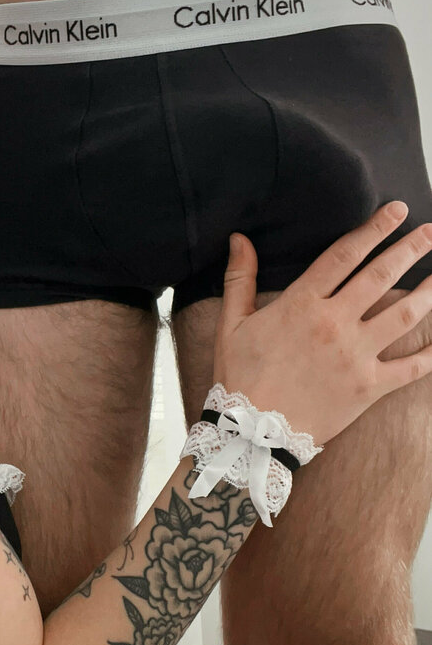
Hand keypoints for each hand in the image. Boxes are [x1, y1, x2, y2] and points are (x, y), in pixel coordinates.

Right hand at [214, 202, 431, 443]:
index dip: (374, 228)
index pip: (345, 254)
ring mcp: (356, 356)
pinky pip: (411, 368)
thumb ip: (240, 278)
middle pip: (381, 276)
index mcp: (301, 304)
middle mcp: (334, 324)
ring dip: (429, 292)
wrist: (251, 434)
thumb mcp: (231, 324)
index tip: (397, 210)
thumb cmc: (238, 377)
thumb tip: (240, 238)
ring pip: (403, 315)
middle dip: (411, 249)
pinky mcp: (369, 387)